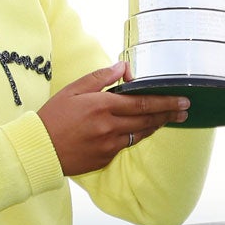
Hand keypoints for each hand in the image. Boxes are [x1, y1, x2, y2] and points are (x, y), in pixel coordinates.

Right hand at [38, 62, 189, 175]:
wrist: (38, 149)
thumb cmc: (53, 116)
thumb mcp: (73, 90)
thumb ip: (100, 77)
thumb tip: (123, 66)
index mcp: (102, 106)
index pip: (143, 102)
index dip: (165, 101)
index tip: (182, 99)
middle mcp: (109, 127)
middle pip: (148, 119)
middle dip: (169, 114)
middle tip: (185, 109)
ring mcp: (109, 145)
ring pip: (141, 133)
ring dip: (156, 125)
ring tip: (169, 119)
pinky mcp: (106, 158)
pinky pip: (127, 144)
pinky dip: (136, 135)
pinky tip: (142, 129)